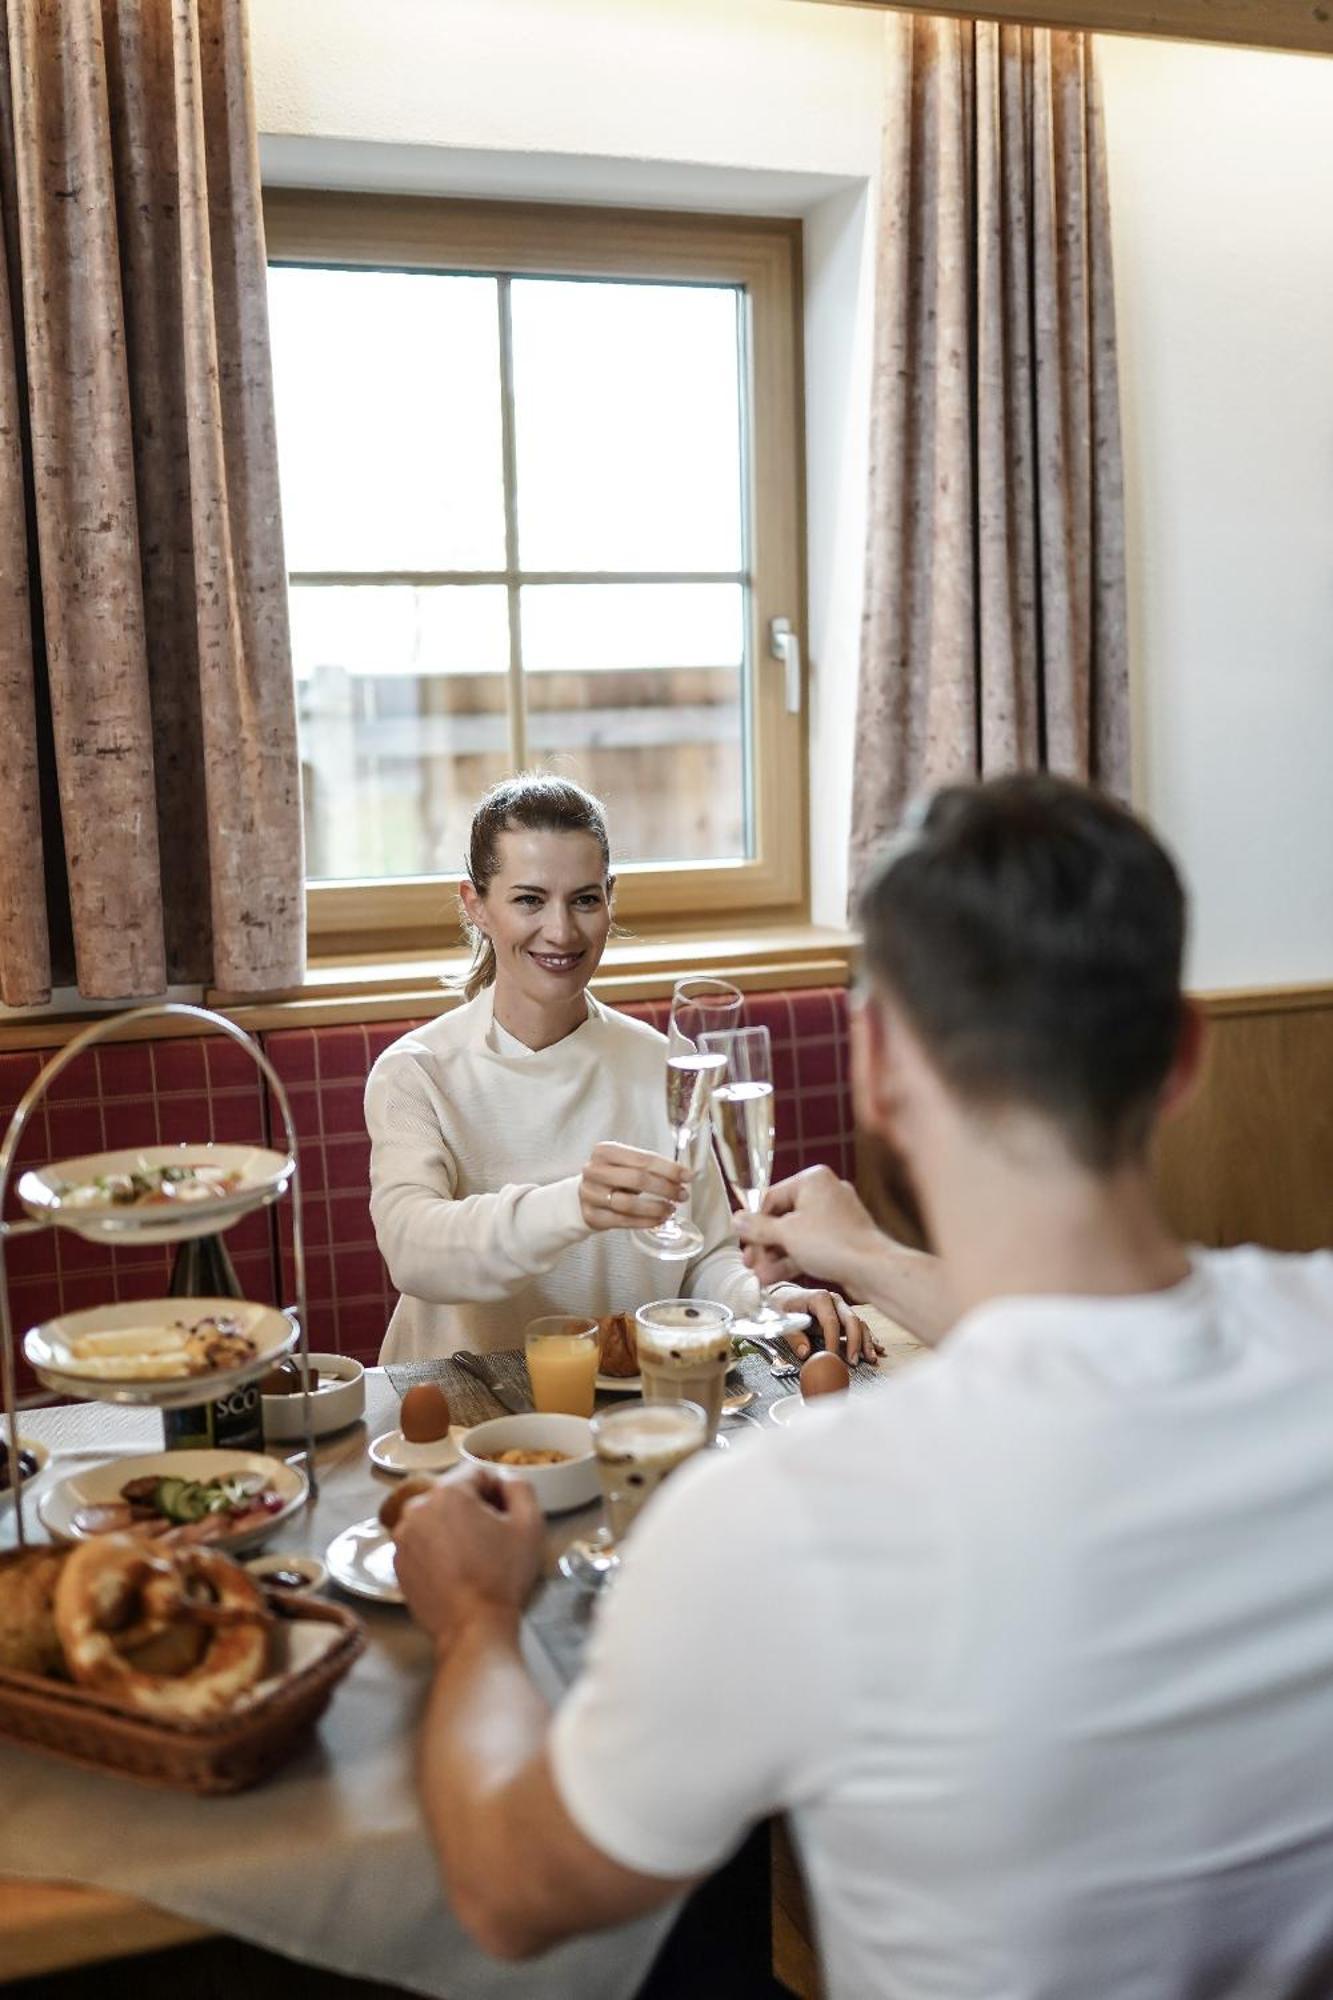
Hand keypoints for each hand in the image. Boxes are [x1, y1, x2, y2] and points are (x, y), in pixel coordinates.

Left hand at [393, 1468, 544, 1655]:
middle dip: (475, 1508)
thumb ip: (520, 1487)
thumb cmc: (502, 1575)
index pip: (478, 1472)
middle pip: (454, 1494)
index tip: (508, 1516)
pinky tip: (455, 1569)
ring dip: (454, 1527)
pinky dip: (437, 1548)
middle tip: (493, 1538)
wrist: (472, 1628)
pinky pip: (422, 1541)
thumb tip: (506, 1479)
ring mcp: (402, 1536)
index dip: (499, 1491)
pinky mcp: (397, 1561)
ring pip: (436, 1517)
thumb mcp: (530, 1524)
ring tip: (473, 1556)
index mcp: (448, 1492)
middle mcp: (417, 1507)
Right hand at [579, 1141, 687, 1232]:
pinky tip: (658, 1220)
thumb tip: (684, 1175)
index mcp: (605, 1151)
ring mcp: (590, 1194)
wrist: (585, 1195)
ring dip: (655, 1208)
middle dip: (665, 1188)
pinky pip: (623, 1221)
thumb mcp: (627, 1164)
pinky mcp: (592, 1216)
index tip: (688, 1176)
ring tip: (670, 1209)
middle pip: (637, 1179)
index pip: (643, 1159)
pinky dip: (645, 1221)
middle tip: (682, 1195)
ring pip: (628, 1204)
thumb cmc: (613, 1177)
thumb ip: (651, 1167)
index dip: (669, 1169)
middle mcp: (594, 1171)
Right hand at [736, 1166, 882, 1296]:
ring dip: (776, 1255)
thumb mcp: (786, 1235)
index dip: (754, 1224)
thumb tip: (736, 1220)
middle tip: (751, 1263)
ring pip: (797, 1234)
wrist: (873, 1269)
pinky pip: (811, 1245)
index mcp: (813, 1179)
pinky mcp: (842, 1237)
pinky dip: (794, 1258)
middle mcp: (825, 1192)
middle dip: (765, 1244)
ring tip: (761, 1277)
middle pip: (783, 1217)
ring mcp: (835, 1216)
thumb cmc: (834, 1244)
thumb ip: (757, 1227)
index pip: (771, 1198)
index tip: (743, 1244)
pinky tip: (776, 1277)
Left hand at [774, 1287, 880, 1366]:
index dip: (833, 1341)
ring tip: (870, 1359)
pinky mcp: (845, 1315)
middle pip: (851, 1321)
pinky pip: (860, 1327)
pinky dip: (869, 1339)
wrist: (786, 1295)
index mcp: (819, 1298)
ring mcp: (842, 1307)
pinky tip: (877, 1350)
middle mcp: (835, 1300)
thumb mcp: (782, 1319)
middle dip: (855, 1342)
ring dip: (866, 1342)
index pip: (831, 1322)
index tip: (832, 1358)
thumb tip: (805, 1352)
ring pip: (859, 1324)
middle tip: (853, 1361)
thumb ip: (794, 1336)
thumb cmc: (784, 1306)